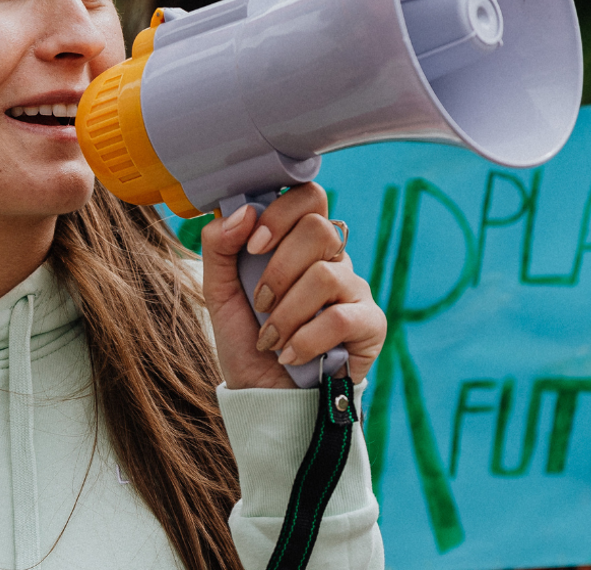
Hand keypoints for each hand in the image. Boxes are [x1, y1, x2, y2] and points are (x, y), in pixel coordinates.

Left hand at [199, 182, 385, 389]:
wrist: (265, 394)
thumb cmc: (248, 339)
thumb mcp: (220, 292)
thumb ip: (219, 246)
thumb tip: (242, 212)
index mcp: (299, 243)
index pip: (308, 197)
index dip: (280, 213)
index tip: (253, 246)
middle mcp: (333, 260)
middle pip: (319, 229)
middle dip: (278, 269)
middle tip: (260, 301)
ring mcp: (354, 290)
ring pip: (325, 275)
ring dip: (286, 313)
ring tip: (271, 338)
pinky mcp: (370, 324)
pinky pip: (339, 318)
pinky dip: (304, 340)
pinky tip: (289, 356)